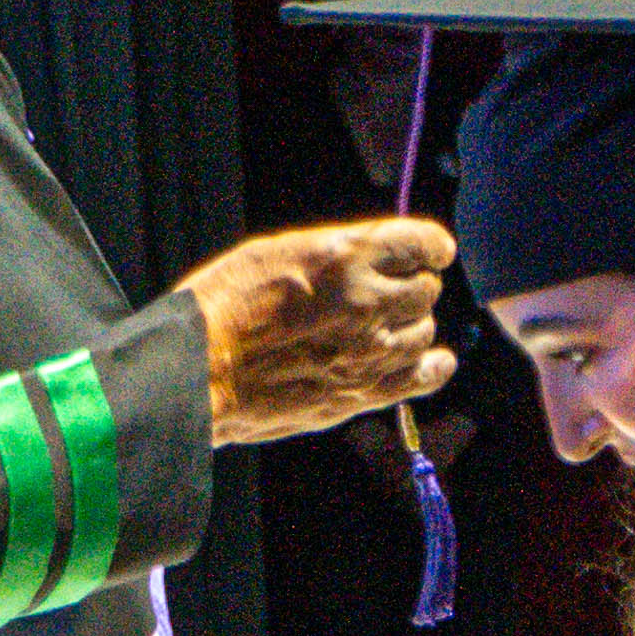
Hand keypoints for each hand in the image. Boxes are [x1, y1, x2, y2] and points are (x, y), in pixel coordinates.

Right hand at [181, 218, 459, 441]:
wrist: (201, 371)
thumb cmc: (223, 307)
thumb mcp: (276, 253)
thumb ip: (333, 254)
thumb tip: (367, 256)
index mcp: (345, 256)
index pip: (420, 242)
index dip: (430, 246)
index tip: (433, 252)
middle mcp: (368, 300)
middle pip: (425, 290)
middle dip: (411, 288)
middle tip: (386, 295)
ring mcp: (370, 350)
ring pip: (424, 331)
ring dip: (410, 327)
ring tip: (381, 330)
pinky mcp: (363, 393)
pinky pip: (424, 377)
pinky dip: (433, 366)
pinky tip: (428, 362)